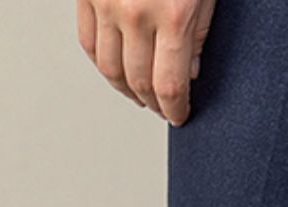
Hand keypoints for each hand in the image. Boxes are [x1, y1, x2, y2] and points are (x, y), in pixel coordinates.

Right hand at [77, 0, 216, 126]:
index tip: (179, 115)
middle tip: (163, 107)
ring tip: (140, 94)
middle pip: (139, 81)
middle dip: (153, 102)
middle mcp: (136, 12)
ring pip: (109, 67)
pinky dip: (103, 63)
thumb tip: (190, 72)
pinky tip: (118, 69)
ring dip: (126, 89)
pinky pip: (88, 42)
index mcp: (174, 15)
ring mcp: (107, 4)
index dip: (174, 109)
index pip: (169, 85)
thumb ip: (200, 33)